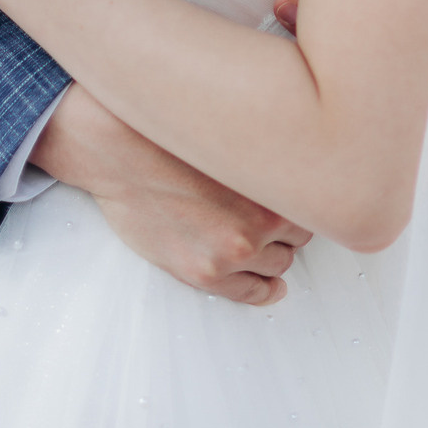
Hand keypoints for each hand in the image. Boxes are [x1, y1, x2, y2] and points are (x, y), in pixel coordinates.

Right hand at [31, 85, 310, 304]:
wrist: (116, 149)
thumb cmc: (167, 135)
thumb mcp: (234, 135)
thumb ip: (266, 156)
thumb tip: (298, 165)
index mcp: (271, 180)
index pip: (311, 202)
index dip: (299, 200)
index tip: (291, 199)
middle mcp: (258, 219)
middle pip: (298, 235)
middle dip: (288, 227)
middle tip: (272, 217)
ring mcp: (231, 251)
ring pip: (280, 264)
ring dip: (274, 254)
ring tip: (262, 242)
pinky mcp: (204, 272)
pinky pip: (252, 293)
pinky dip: (265, 290)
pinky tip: (271, 286)